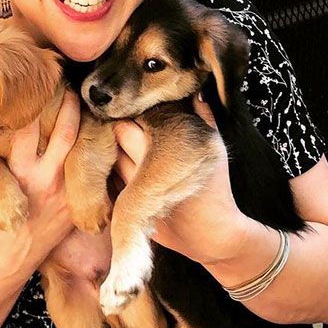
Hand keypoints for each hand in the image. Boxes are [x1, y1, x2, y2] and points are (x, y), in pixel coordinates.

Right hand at [0, 90, 79, 272]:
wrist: (10, 258)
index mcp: (18, 170)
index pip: (25, 128)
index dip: (28, 104)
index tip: (30, 84)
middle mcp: (45, 177)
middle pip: (62, 131)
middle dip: (64, 103)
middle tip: (63, 79)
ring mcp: (64, 188)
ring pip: (78, 145)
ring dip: (80, 118)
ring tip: (77, 95)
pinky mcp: (75, 199)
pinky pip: (89, 169)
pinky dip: (93, 147)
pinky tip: (94, 128)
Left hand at [113, 94, 251, 265]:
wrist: (214, 235)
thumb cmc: (217, 189)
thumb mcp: (215, 148)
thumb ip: (205, 117)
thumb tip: (195, 91)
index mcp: (160, 154)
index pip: (126, 126)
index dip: (128, 118)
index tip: (135, 114)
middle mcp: (140, 173)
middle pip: (114, 142)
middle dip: (118, 131)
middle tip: (126, 125)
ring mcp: (131, 193)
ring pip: (110, 162)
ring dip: (114, 152)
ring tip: (127, 146)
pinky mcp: (128, 211)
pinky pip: (112, 184)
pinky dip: (116, 175)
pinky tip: (127, 170)